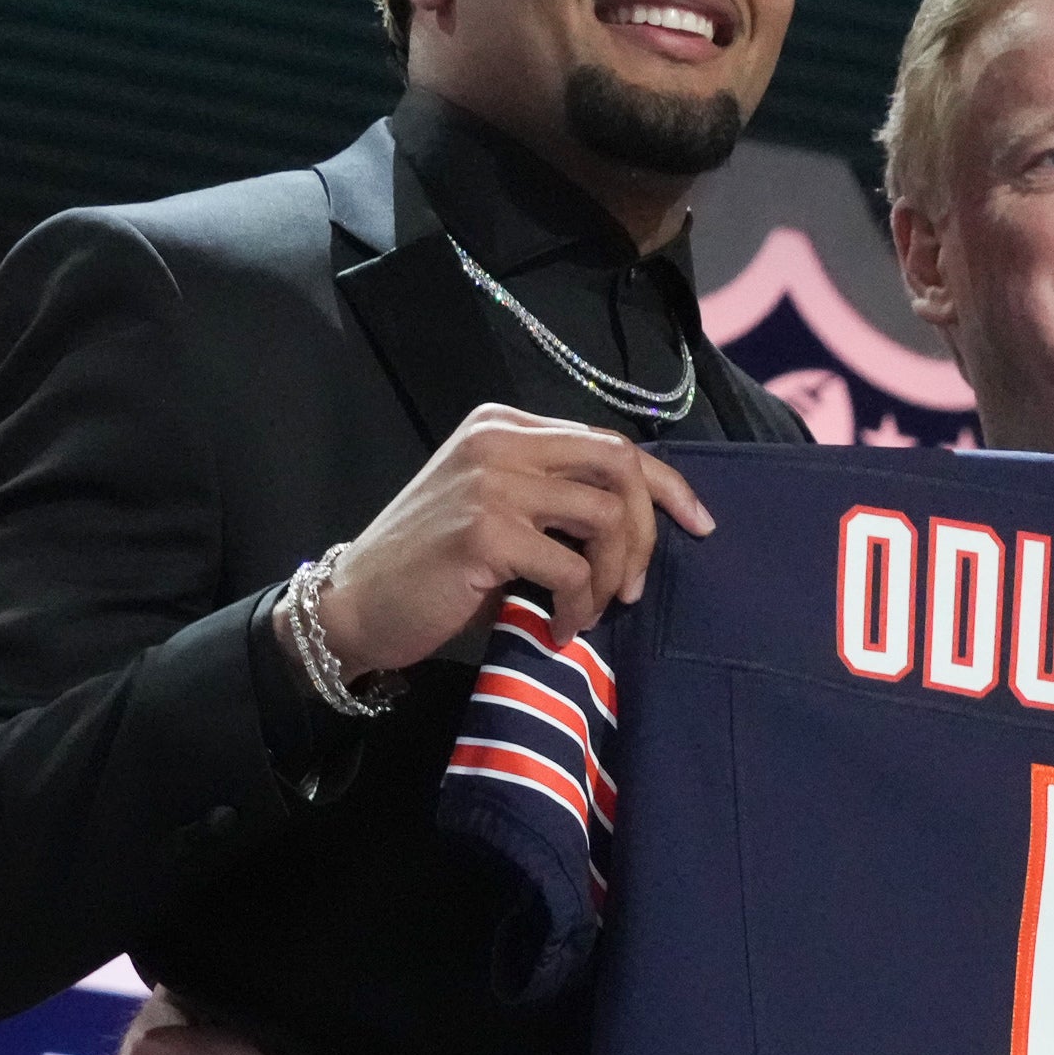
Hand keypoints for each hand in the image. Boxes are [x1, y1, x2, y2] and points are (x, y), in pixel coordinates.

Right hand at [315, 402, 715, 674]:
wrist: (355, 603)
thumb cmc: (433, 569)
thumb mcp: (498, 511)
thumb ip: (555, 499)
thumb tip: (641, 524)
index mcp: (506, 425)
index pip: (610, 442)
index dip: (666, 485)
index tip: (698, 525)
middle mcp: (500, 439)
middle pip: (620, 464)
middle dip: (648, 528)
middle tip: (634, 585)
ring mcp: (492, 480)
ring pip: (606, 515)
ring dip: (611, 575)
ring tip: (590, 610)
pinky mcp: (485, 530)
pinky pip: (571, 569)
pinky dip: (579, 608)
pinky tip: (558, 629)